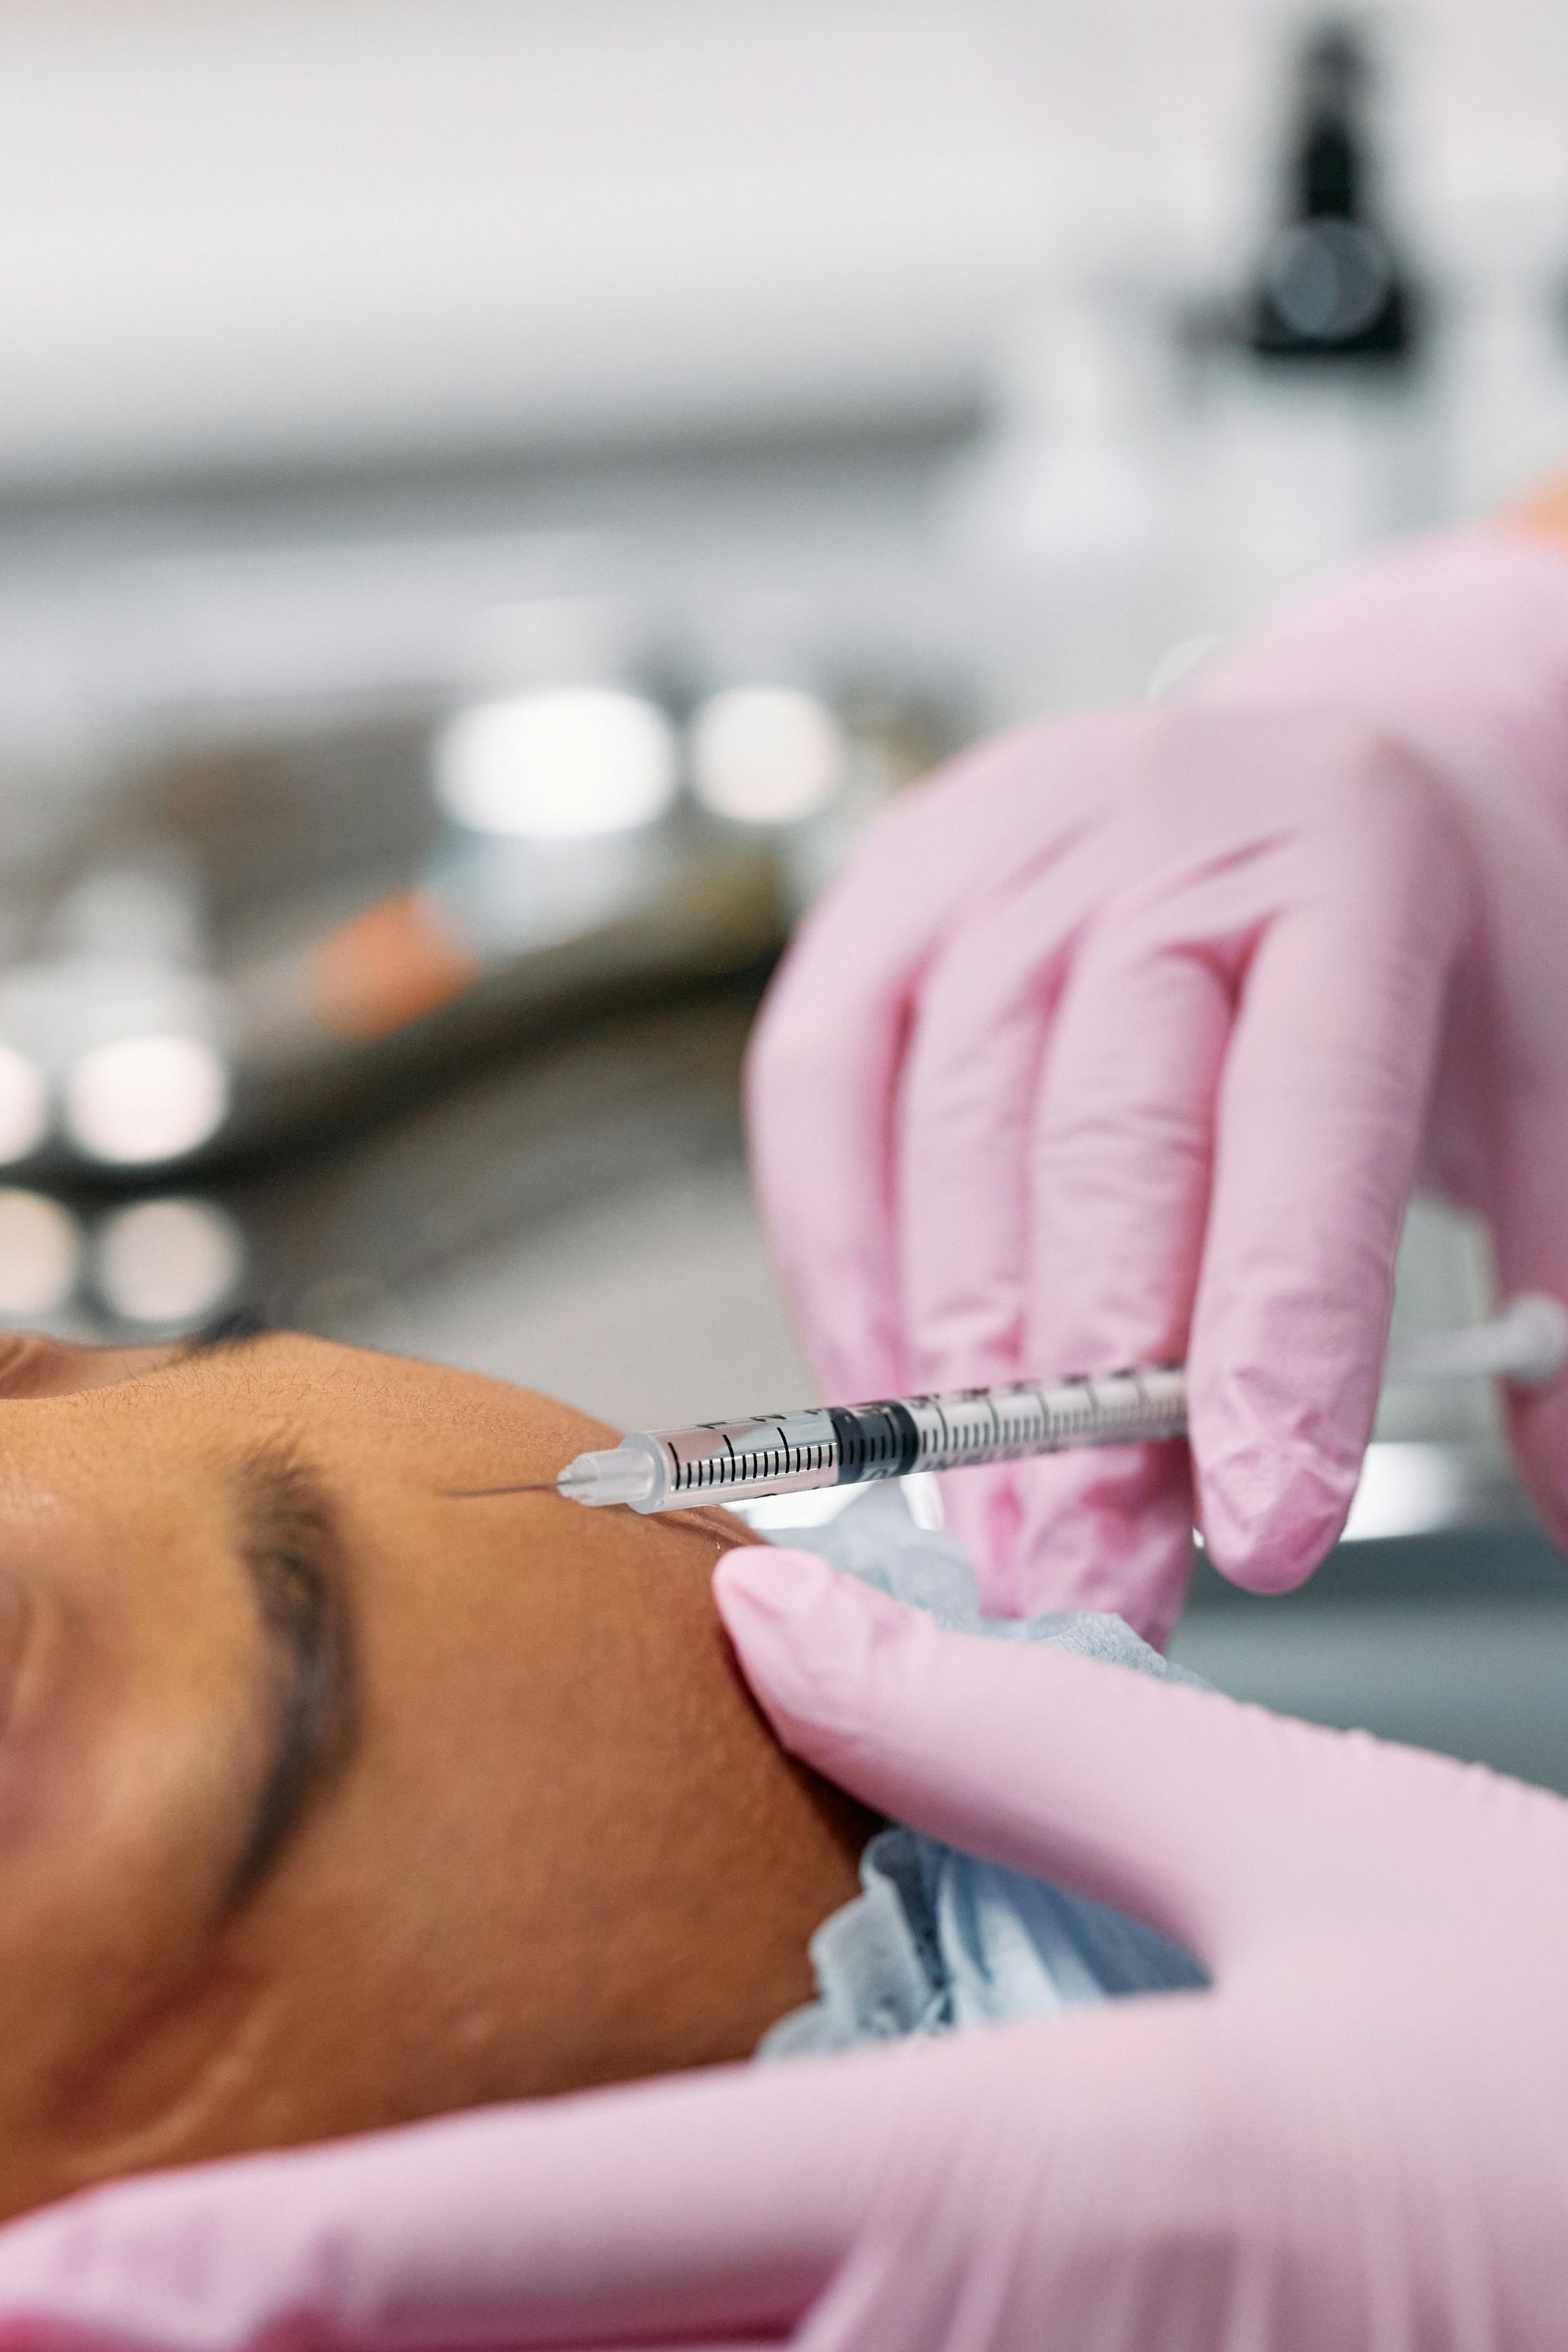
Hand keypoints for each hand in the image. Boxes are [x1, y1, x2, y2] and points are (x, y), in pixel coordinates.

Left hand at [4, 1546, 1564, 2349]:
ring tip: (263, 2331)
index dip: (247, 2271)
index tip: (53, 2273)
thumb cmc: (1558, 2086)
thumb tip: (782, 1625)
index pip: (529, 2230)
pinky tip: (575, 2339)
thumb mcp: (1296, 1853)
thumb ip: (1010, 1736)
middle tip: (79, 2317)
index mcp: (987, 2193)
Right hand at [747, 526, 1567, 1640]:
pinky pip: (814, 1093)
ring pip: (950, 1133)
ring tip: (997, 1541)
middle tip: (1088, 1582)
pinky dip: (836, 1261)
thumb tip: (1566, 1509)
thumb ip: (1564, 1297)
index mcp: (1358, 861)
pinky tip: (883, 1393)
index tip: (1267, 1528)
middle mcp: (1165, 835)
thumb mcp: (1549, 1077)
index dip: (1276, 1336)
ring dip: (959, 1367)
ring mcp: (1000, 853)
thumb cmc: (1432, 939)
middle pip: (1106, 1140)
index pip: (1309, 1122)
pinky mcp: (882, 893)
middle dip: (1088, 1397)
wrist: (1319, 770)